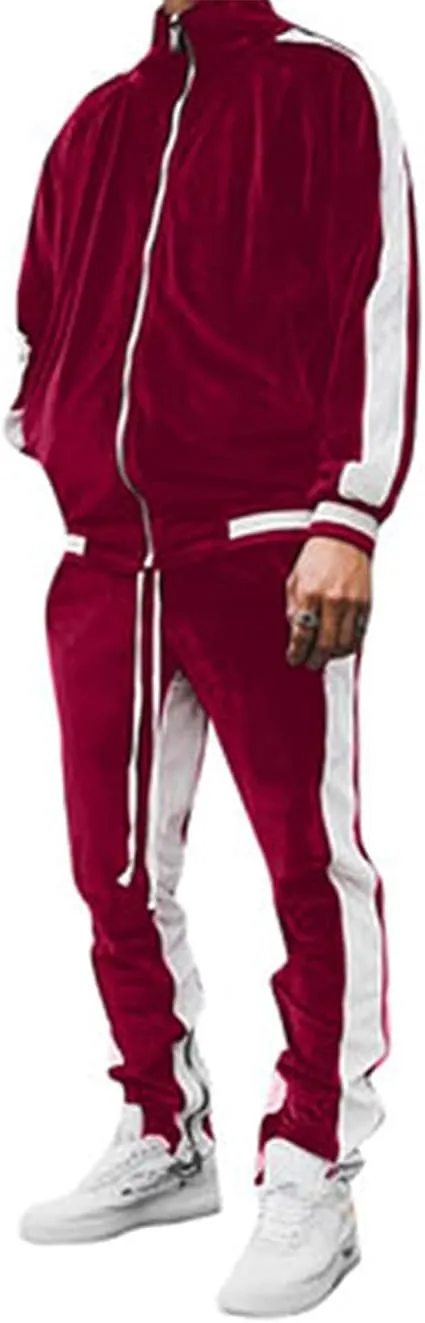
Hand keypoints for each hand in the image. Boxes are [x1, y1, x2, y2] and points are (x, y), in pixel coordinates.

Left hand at [285, 537, 371, 669]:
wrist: (342, 538)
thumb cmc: (317, 557)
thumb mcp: (294, 580)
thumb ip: (293, 608)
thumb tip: (296, 633)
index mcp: (310, 593)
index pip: (302, 635)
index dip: (296, 652)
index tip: (294, 659)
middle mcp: (332, 600)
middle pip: (324, 645)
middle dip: (314, 660)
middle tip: (310, 663)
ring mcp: (351, 603)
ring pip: (344, 644)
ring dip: (333, 655)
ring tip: (325, 654)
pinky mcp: (365, 604)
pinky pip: (358, 635)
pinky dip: (349, 644)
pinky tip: (340, 643)